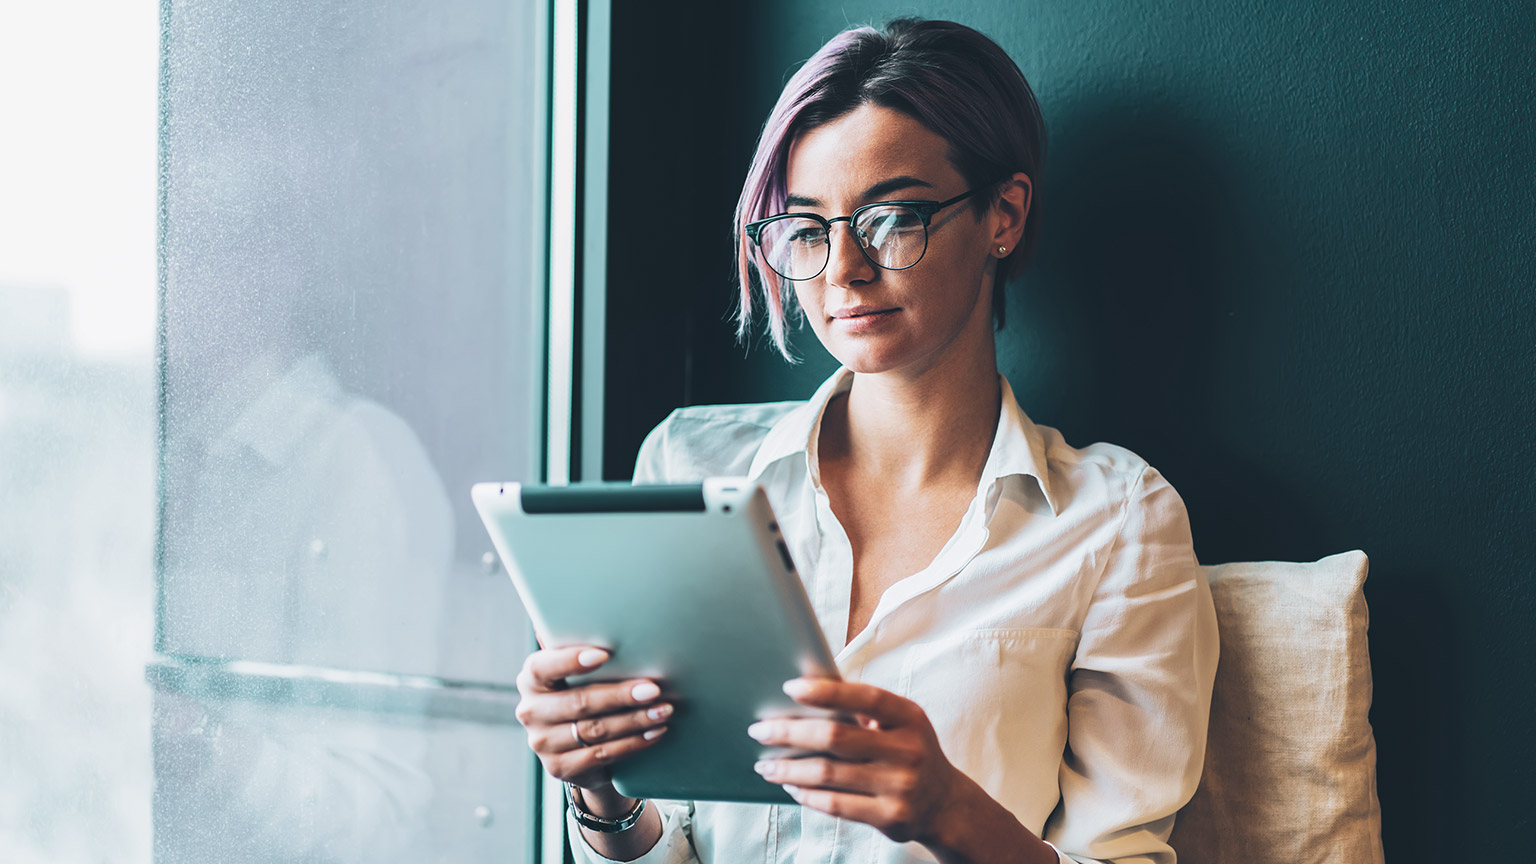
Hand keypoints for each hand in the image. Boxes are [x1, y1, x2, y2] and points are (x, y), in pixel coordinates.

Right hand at [513, 645, 671, 793]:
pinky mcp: (560, 768)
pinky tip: (655, 733)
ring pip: (595, 730)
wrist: (578, 748)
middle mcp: (530, 711)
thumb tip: (627, 631)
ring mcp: (543, 743)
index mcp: (531, 680)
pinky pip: (603, 754)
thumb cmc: (584, 695)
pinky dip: (634, 743)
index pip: (542, 667)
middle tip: (653, 689)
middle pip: (579, 702)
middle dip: (620, 695)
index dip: (571, 660)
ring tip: (663, 710)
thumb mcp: (579, 676)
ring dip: (635, 720)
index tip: (604, 654)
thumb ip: (588, 656)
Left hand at [747, 678, 965, 844]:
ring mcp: (900, 786)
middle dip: (790, 732)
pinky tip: (790, 786)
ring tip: (765, 765)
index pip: (865, 697)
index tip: (789, 688)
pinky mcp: (890, 817)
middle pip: (836, 737)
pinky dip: (806, 794)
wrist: (945, 804)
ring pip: (829, 774)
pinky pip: (835, 804)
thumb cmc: (908, 752)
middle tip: (759, 730)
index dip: (827, 691)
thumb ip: (863, 710)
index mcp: (910, 717)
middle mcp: (909, 750)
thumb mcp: (901, 724)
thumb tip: (805, 695)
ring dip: (788, 769)